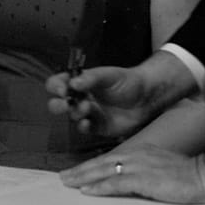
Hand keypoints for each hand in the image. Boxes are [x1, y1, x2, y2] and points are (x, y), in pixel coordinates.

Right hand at [44, 65, 161, 137]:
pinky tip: (87, 123)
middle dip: (57, 105)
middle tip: (66, 103)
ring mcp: (89, 113)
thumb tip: (72, 83)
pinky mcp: (98, 127)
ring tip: (87, 107)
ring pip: (71, 117)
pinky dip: (83, 127)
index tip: (63, 89)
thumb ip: (91, 78)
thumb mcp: (110, 75)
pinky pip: (84, 129)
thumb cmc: (128, 82)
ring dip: (75, 113)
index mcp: (81, 82)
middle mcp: (81, 98)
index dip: (56, 87)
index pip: (58, 83)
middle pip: (57, 104)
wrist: (148, 98)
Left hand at [59, 144, 204, 203]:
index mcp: (139, 151)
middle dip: (80, 171)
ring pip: (104, 171)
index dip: (90, 166)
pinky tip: (87, 190)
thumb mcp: (158, 168)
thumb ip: (141, 171)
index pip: (108, 158)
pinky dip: (100, 187)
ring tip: (68, 183)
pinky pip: (116, 183)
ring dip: (83, 178)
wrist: (203, 175)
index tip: (75, 172)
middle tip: (62, 177)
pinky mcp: (144, 179)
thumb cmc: (184, 174)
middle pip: (101, 163)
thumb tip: (125, 181)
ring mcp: (138, 166)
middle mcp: (135, 155)